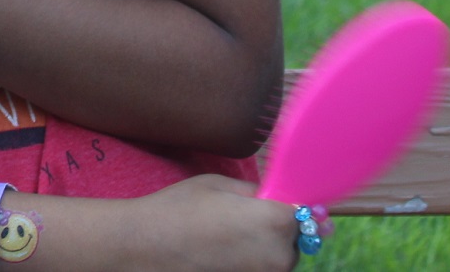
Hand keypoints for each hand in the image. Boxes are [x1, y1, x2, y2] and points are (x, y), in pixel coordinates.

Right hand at [126, 176, 303, 271]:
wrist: (146, 245)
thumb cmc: (180, 208)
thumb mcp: (219, 186)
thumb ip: (256, 192)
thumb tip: (278, 199)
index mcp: (275, 221)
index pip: (304, 213)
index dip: (288, 207)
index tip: (274, 204)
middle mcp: (278, 255)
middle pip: (294, 240)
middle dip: (277, 229)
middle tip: (241, 220)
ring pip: (279, 259)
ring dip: (264, 249)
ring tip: (228, 238)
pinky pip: (260, 270)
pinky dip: (249, 262)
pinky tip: (223, 253)